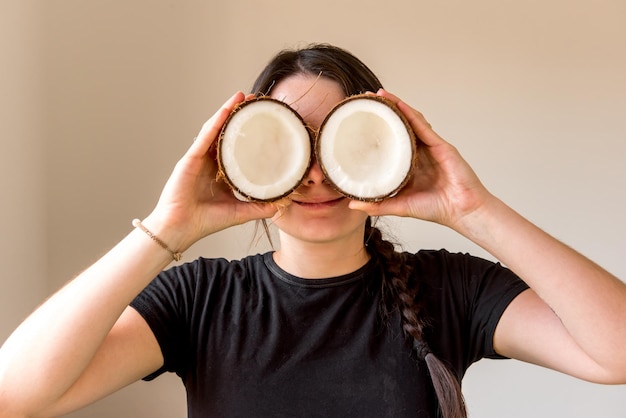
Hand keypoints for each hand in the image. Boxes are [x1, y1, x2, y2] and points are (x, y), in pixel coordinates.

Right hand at [144, 92, 279, 250]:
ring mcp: (198, 158)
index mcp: (219, 171)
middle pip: (225, 132)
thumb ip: (260, 207)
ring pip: (214, 128)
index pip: (235, 145)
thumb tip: (284, 204)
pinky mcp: (190, 159)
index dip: (248, 131)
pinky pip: (204, 137)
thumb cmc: (205, 221)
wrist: (180, 229)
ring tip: (242, 97)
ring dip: (228, 111)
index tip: (264, 118)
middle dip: (239, 114)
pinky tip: (226, 110)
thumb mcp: (240, 212)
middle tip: (255, 100)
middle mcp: (209, 161)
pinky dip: (215, 123)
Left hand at [349, 89, 492, 229]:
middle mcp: (419, 153)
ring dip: (396, 106)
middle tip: (365, 99)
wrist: (462, 211)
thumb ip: (378, 205)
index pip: (390, 142)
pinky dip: (410, 114)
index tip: (359, 120)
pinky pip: (423, 126)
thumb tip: (352, 204)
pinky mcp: (441, 146)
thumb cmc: (436, 209)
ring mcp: (431, 147)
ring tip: (379, 95)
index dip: (377, 129)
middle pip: (399, 126)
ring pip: (411, 121)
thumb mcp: (400, 206)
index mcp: (409, 165)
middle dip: (384, 111)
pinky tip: (398, 104)